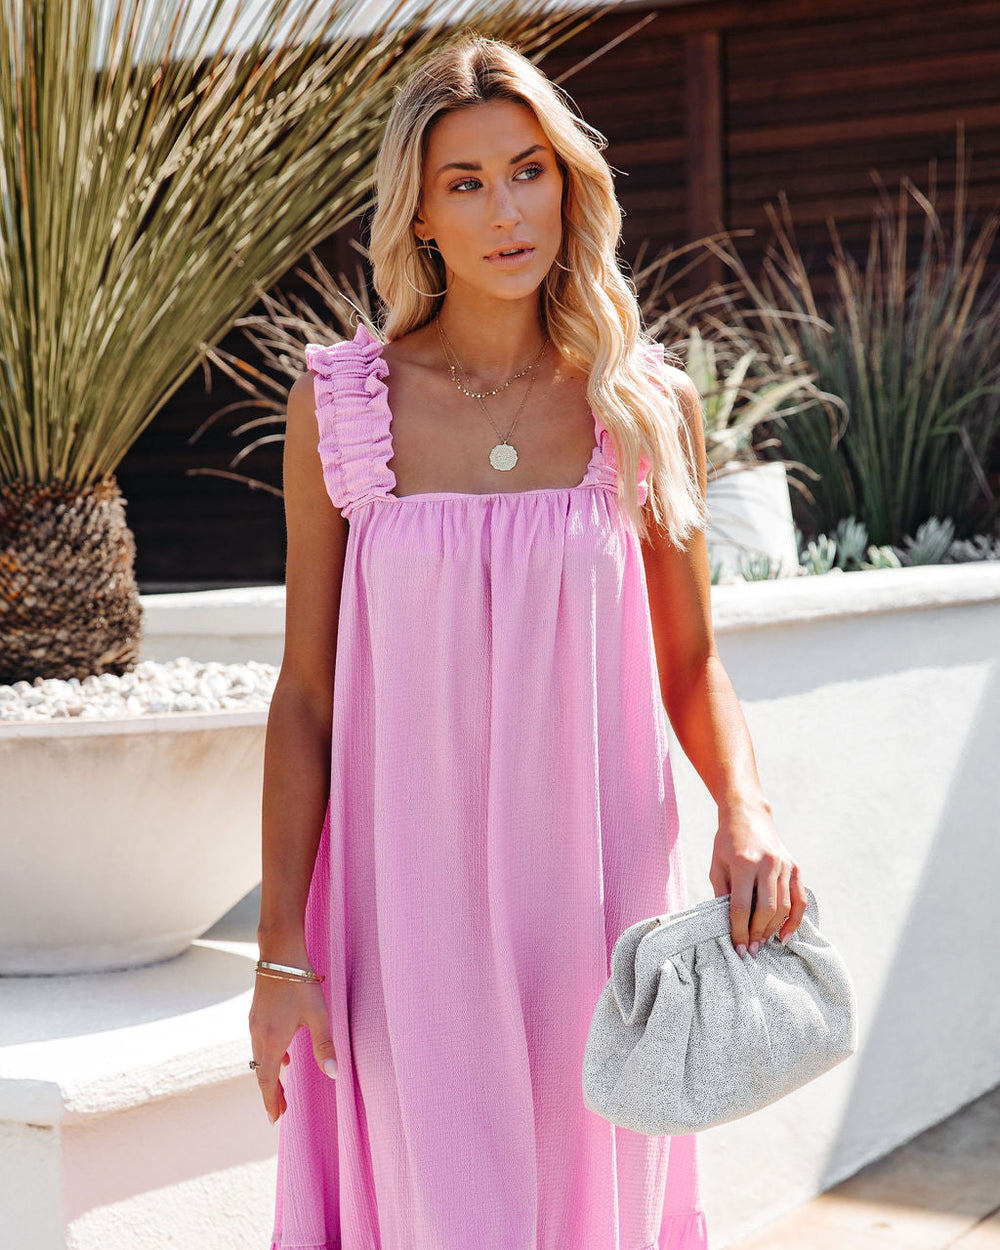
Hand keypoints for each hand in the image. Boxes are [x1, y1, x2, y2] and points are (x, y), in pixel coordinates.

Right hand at [248, 975, 337, 1123]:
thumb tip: (333, 1074)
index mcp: (272, 1040)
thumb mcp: (317, 1015)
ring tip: (282, 1088)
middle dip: (271, 1093)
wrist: (280, 953)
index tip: (275, 1118)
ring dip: (269, 1075)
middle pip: (262, 1072)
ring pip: (259, 1057)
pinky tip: (284, 1055)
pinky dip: (270, 1056)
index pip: (268, 1080)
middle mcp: (258, 1034)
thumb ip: (324, 1044)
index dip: (272, 1100)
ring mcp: (255, 1023)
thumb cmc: (300, 982)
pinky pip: (260, 1043)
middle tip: (281, 1111)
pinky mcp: (257, 1013)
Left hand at [708, 799, 807, 957]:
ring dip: (773, 929)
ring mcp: (783, 865)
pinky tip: (785, 935)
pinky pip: (799, 899)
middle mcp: (767, 864)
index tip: (738, 948)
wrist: (747, 815)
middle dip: (757, 934)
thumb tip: (728, 925)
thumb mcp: (717, 866)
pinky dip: (795, 920)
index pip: (742, 906)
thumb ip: (722, 894)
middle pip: (766, 910)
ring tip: (762, 942)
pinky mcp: (794, 867)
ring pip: (783, 907)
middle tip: (751, 949)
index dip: (739, 931)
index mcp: (744, 863)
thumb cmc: (727, 842)